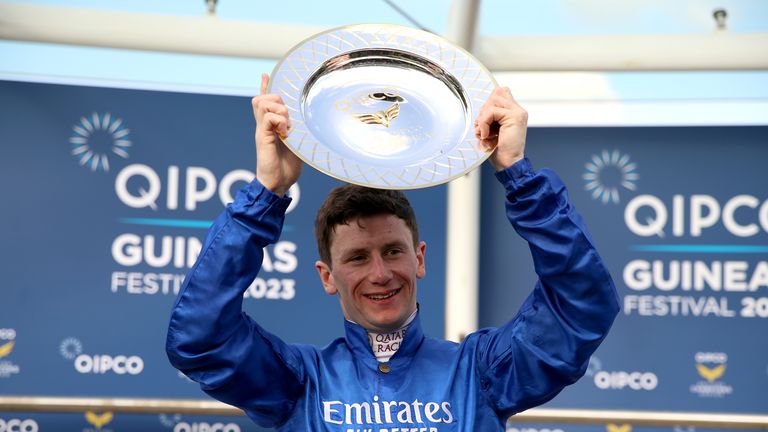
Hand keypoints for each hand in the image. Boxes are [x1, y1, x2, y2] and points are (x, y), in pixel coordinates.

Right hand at [252, 73, 302, 195]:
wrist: (278, 183)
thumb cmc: (288, 167)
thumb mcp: (297, 144)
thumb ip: (299, 131)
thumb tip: (311, 121)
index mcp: (271, 127)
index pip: (264, 103)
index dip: (264, 87)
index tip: (265, 74)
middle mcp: (263, 126)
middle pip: (261, 98)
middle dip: (276, 98)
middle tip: (288, 116)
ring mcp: (262, 131)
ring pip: (262, 103)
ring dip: (278, 108)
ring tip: (287, 124)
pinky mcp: (262, 137)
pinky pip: (267, 117)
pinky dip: (278, 120)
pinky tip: (286, 131)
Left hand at [474, 86, 527, 170]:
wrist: (508, 164)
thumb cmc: (498, 151)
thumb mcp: (491, 129)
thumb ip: (489, 116)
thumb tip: (481, 109)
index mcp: (513, 112)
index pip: (500, 92)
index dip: (488, 104)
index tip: (483, 122)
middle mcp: (518, 110)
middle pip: (496, 93)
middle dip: (484, 110)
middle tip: (482, 128)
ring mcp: (518, 112)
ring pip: (493, 100)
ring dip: (483, 117)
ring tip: (483, 132)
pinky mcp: (515, 117)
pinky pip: (491, 111)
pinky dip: (484, 123)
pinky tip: (485, 136)